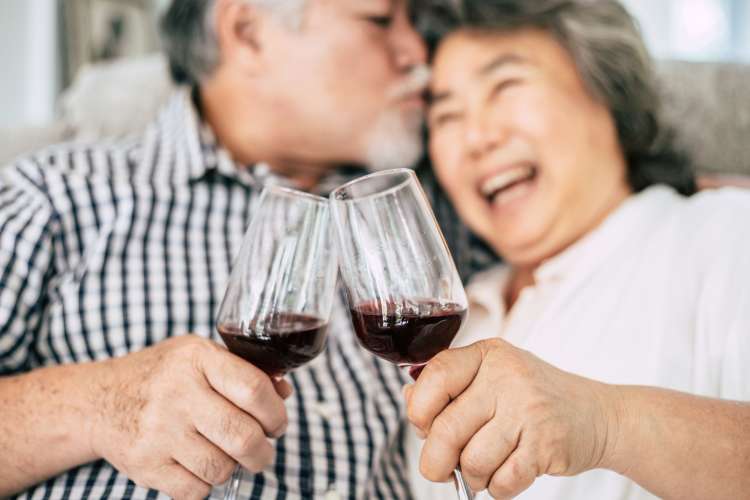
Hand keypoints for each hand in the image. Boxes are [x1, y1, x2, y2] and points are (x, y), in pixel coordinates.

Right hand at [89, 336, 291, 498]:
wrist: (99, 400)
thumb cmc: (163, 376)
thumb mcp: (200, 356)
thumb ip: (244, 370)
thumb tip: (284, 392)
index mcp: (197, 359)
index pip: (253, 389)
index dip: (276, 413)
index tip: (277, 424)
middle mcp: (177, 393)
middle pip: (243, 436)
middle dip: (263, 452)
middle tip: (261, 452)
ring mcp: (158, 431)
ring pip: (222, 467)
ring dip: (233, 468)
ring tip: (228, 457)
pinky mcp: (145, 464)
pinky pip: (195, 490)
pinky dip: (205, 485)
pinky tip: (200, 467)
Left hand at [405, 339, 614, 498]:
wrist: (597, 414)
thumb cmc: (532, 397)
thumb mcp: (491, 376)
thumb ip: (448, 385)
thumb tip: (409, 400)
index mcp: (487, 354)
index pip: (435, 376)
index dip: (418, 410)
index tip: (424, 427)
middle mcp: (507, 376)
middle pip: (447, 429)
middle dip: (436, 460)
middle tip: (441, 468)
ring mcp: (528, 410)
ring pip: (472, 460)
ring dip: (471, 477)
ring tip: (483, 468)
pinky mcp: (546, 444)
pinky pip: (501, 481)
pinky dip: (497, 488)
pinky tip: (506, 474)